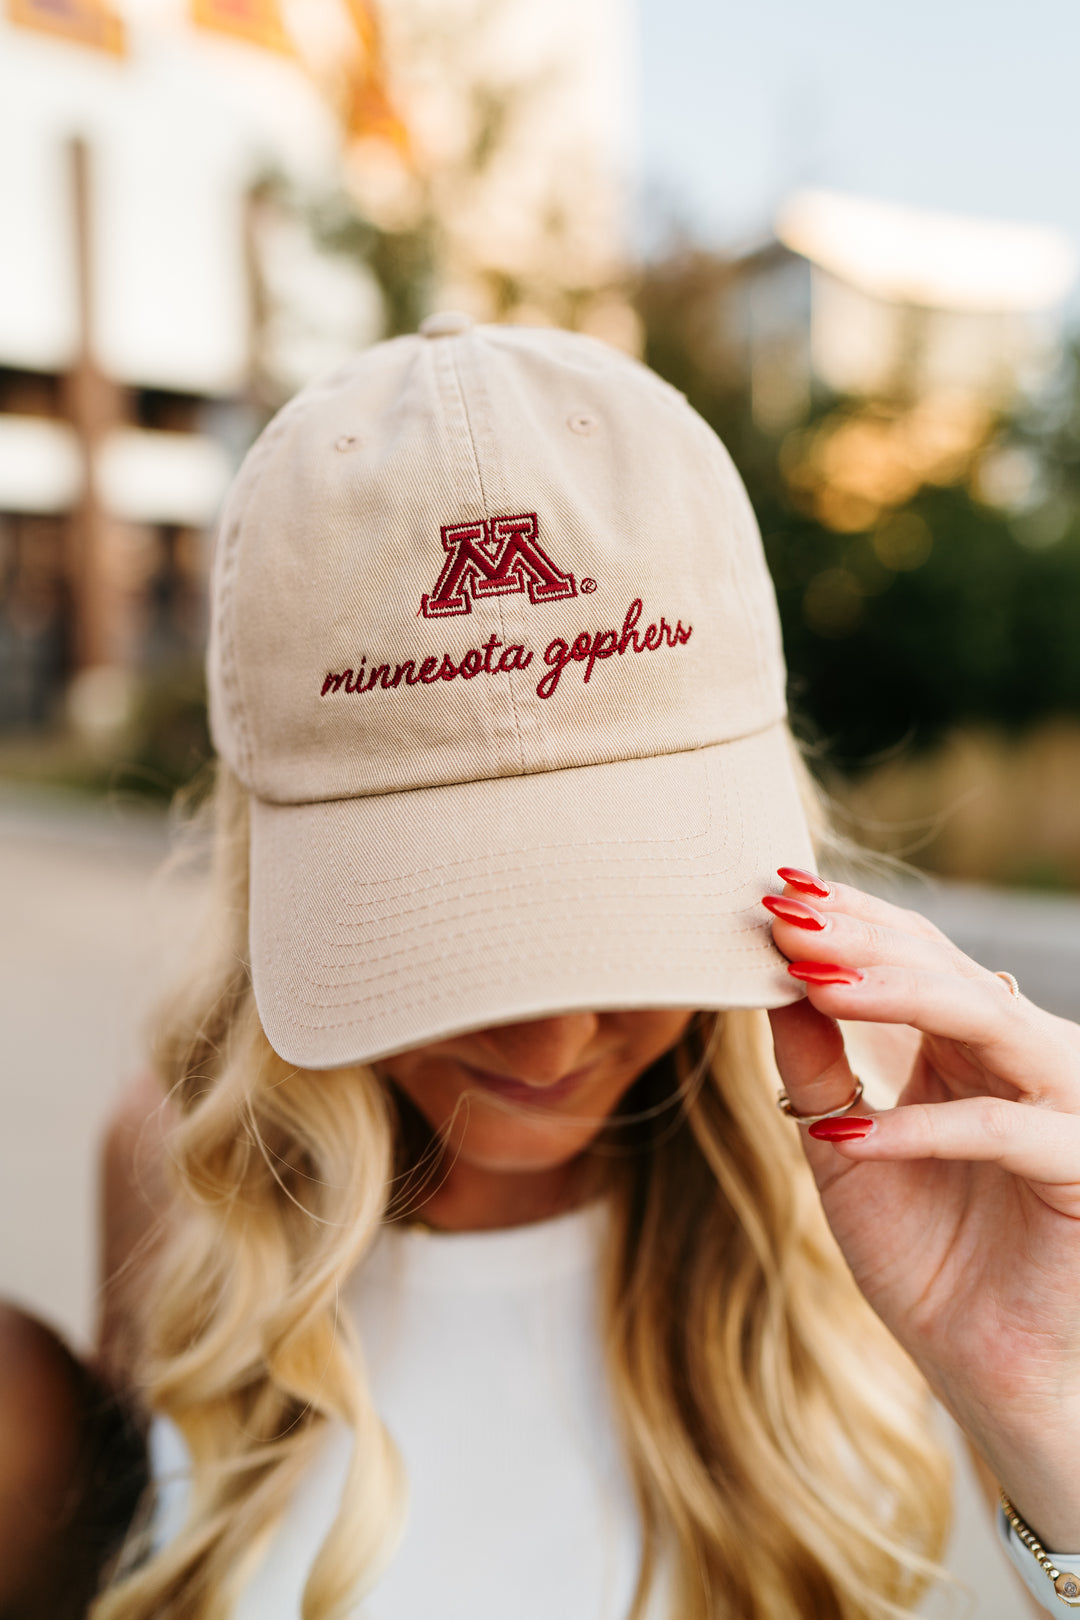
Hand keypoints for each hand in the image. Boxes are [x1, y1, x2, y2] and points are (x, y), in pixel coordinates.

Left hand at [764, 870, 1079, 1547]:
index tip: (772, 891)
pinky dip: (925, 1129)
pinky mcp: (1079, 1171)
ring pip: (989, 1020)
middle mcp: (1021, 1061)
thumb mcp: (844, 1153)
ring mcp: (1060, 1109)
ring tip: (816, 980)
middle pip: (947, 969)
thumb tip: (768, 983)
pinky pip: (1004, 1131)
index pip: (914, 955)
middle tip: (785, 915)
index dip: (850, 920)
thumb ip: (817, 1071)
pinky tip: (849, 1134)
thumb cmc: (926, 1259)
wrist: (987, 1373)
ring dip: (899, 994)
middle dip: (862, 939)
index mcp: (967, 1047)